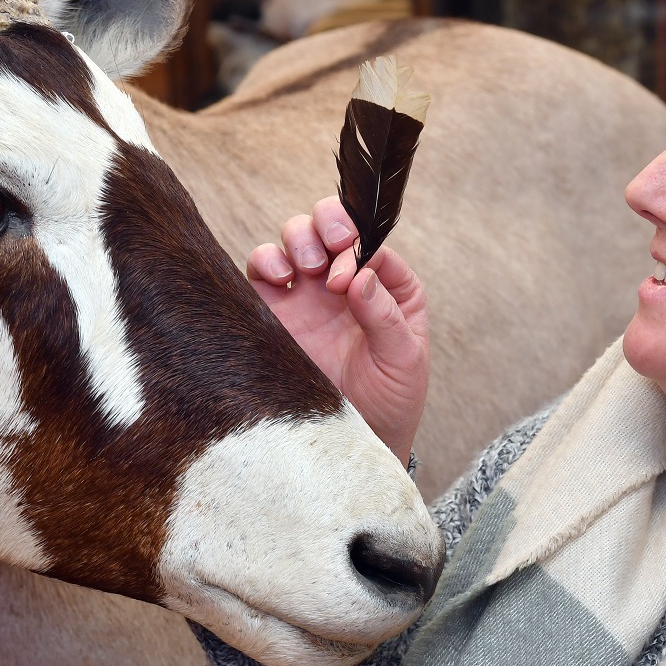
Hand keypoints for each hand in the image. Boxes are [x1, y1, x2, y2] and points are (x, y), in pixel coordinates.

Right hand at [246, 197, 428, 460]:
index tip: (350, 278)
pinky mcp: (273, 311)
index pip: (372, 245)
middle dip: (330, 222)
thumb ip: (386, 317)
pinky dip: (266, 261)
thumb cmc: (387, 401)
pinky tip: (280, 279)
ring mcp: (308, 293)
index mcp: (386, 287)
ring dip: (299, 238)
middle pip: (332, 226)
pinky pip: (262, 269)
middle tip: (332, 245)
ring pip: (297, 238)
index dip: (360, 248)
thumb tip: (362, 277)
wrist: (348, 443)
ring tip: (306, 266)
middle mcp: (345, 281)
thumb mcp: (403, 361)